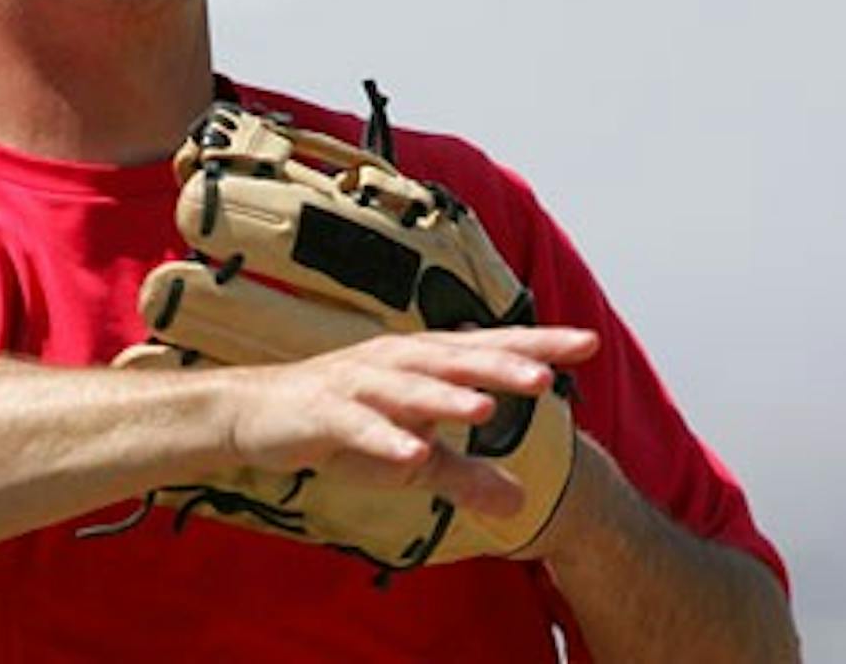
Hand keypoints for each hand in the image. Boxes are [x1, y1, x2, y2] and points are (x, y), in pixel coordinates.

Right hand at [218, 326, 597, 516]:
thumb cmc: (342, 425)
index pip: (490, 349)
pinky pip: (359, 428)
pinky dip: (384, 439)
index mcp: (423, 364)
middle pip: (456, 359)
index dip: (538, 345)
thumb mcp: (410, 455)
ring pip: (408, 388)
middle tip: (549, 376)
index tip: (590, 342)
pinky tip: (412, 455)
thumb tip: (522, 502)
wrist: (256, 413)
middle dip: (501, 366)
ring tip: (486, 407)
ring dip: (444, 396)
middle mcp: (396, 362)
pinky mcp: (325, 413)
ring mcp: (360, 385)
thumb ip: (464, 475)